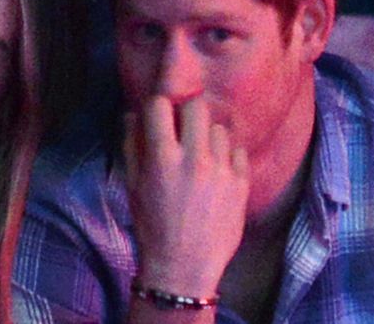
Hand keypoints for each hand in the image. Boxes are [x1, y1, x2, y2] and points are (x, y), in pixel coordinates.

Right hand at [123, 96, 249, 296]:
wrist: (183, 267)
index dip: (157, 106)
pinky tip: (216, 173)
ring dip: (208, 137)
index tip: (159, 114)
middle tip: (182, 129)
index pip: (161, 106)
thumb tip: (132, 114)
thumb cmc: (152, 226)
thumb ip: (132, 145)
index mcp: (163, 159)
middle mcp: (195, 160)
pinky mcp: (241, 184)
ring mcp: (222, 171)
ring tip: (200, 156)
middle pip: (197, 107)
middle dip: (186, 113)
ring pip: (219, 129)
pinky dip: (227, 157)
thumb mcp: (133, 186)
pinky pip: (238, 151)